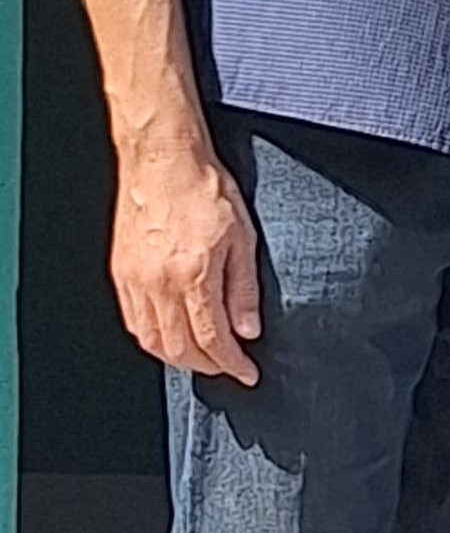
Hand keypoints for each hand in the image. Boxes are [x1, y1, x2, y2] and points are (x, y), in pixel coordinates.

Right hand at [111, 137, 262, 384]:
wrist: (162, 159)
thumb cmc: (203, 188)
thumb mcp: (242, 237)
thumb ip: (243, 288)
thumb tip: (247, 329)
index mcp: (192, 276)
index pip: (212, 340)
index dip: (231, 364)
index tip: (247, 372)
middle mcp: (157, 283)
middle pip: (178, 348)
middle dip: (206, 366)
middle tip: (228, 368)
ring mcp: (133, 280)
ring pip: (151, 340)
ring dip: (177, 358)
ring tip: (202, 359)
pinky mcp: (120, 272)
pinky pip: (133, 320)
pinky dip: (152, 338)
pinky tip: (169, 336)